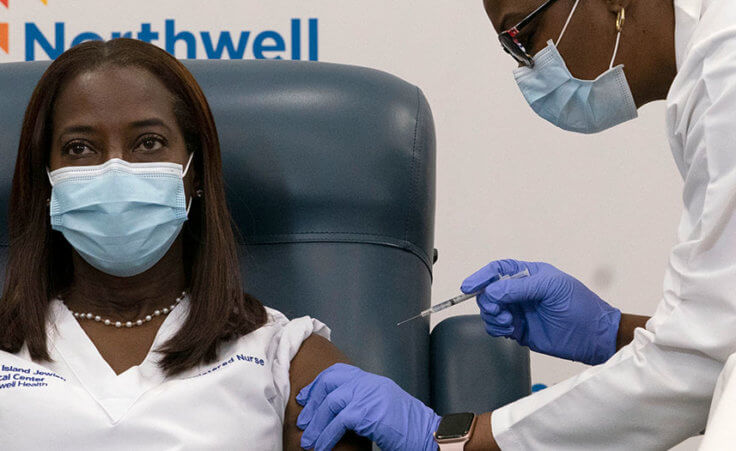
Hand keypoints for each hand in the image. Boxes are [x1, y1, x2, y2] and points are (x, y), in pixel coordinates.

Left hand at [296, 363, 440, 450]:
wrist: (429, 434)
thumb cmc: (409, 428)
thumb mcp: (383, 407)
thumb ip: (363, 403)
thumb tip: (339, 414)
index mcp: (372, 381)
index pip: (338, 372)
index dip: (318, 384)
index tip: (305, 398)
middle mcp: (369, 383)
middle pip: (330, 381)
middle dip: (312, 401)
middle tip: (303, 420)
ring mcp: (369, 395)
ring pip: (330, 402)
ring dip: (316, 424)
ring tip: (308, 440)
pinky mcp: (368, 412)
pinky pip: (338, 421)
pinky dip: (326, 435)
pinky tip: (321, 447)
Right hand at [462, 259, 620, 364]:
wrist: (593, 336)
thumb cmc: (579, 306)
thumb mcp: (551, 288)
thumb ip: (520, 287)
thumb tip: (492, 291)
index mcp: (529, 275)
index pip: (497, 270)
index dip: (481, 277)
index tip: (468, 286)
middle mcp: (520, 292)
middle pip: (489, 291)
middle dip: (487, 300)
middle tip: (498, 310)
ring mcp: (519, 311)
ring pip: (490, 310)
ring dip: (492, 316)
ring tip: (507, 322)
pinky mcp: (519, 329)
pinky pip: (496, 327)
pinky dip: (496, 328)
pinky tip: (509, 330)